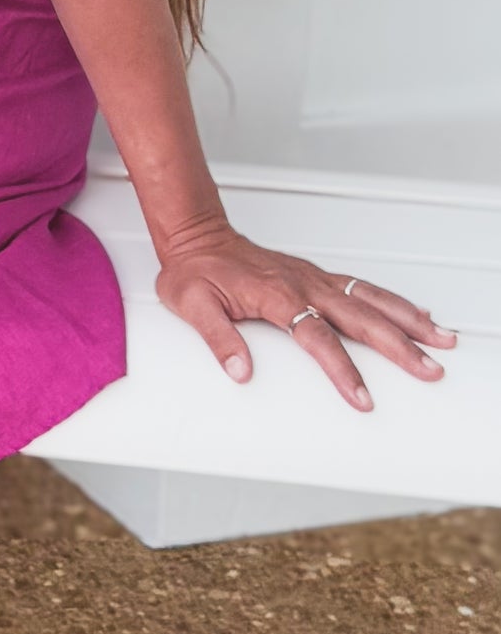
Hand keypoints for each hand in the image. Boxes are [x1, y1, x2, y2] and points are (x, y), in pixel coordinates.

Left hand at [155, 224, 455, 410]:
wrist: (198, 235)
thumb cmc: (195, 271)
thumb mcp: (192, 305)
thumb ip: (218, 338)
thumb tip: (240, 371)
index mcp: (276, 295)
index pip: (316, 337)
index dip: (341, 370)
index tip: (361, 397)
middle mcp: (303, 284)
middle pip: (360, 318)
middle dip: (399, 346)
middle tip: (429, 369)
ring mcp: (314, 278)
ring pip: (371, 298)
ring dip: (408, 319)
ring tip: (441, 338)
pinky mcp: (317, 276)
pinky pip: (363, 287)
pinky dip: (392, 301)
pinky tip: (414, 313)